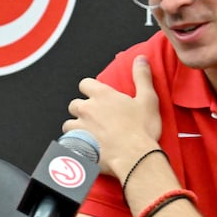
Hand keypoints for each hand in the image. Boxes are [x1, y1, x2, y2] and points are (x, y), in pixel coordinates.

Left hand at [64, 55, 162, 177]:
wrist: (135, 157)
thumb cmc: (142, 130)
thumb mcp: (148, 99)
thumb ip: (142, 77)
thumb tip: (140, 59)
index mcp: (102, 96)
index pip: (84, 84)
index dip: (89, 89)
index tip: (97, 96)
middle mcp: (87, 109)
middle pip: (74, 104)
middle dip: (82, 109)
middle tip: (96, 118)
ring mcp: (80, 127)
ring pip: (68, 124)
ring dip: (76, 127)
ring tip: (90, 134)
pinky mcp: (77, 145)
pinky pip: (69, 142)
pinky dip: (75, 144)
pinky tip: (86, 148)